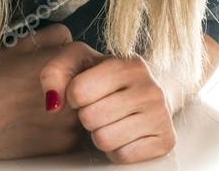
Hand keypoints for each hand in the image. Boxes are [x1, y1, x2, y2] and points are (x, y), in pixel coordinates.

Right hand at [0, 23, 86, 161]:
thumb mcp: (26, 44)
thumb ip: (58, 36)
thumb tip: (76, 42)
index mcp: (75, 62)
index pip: (101, 62)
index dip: (87, 66)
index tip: (73, 70)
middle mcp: (81, 92)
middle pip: (98, 87)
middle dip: (84, 86)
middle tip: (56, 88)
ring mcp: (76, 120)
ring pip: (89, 109)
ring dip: (76, 107)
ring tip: (43, 105)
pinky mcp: (67, 144)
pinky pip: (76, 132)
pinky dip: (63, 128)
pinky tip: (40, 123)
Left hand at [40, 43, 176, 163]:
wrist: (150, 93)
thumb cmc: (109, 79)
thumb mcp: (80, 62)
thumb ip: (56, 71)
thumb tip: (53, 103)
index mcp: (130, 65)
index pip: (78, 91)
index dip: (75, 96)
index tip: (87, 92)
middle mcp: (151, 88)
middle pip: (90, 118)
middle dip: (88, 116)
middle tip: (102, 107)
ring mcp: (161, 115)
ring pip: (104, 140)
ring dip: (101, 134)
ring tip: (112, 120)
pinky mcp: (165, 141)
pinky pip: (122, 156)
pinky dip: (118, 150)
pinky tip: (125, 134)